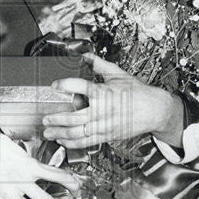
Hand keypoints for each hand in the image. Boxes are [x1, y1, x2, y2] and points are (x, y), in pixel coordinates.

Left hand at [42, 54, 183, 149]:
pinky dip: (72, 143)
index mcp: (104, 92)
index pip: (80, 87)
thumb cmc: (137, 92)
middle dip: (56, 118)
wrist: (154, 110)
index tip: (54, 85)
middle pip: (73, 117)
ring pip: (77, 133)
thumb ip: (98, 64)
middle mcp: (102, 111)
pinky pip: (86, 142)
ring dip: (60, 133)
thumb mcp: (118, 74)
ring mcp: (104, 126)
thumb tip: (84, 54)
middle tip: (45, 118)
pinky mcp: (107, 136)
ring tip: (48, 132)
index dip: (64, 85)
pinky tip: (62, 141)